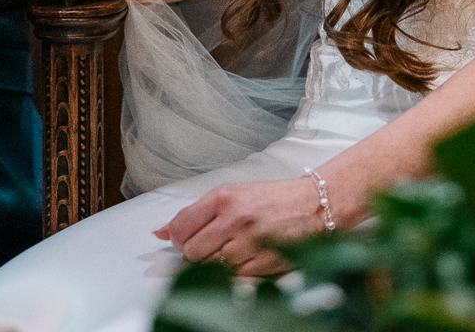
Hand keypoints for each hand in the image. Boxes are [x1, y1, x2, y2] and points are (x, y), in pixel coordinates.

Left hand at [153, 177, 324, 275]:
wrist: (316, 205)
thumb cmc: (273, 199)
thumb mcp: (231, 195)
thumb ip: (194, 213)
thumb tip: (159, 231)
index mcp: (223, 197)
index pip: (179, 227)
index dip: (178, 238)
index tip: (186, 239)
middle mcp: (234, 218)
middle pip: (190, 251)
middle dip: (196, 253)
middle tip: (212, 245)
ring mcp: (249, 243)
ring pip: (210, 268)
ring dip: (216, 265)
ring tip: (232, 251)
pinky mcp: (263, 263)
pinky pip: (232, 279)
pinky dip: (234, 274)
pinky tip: (245, 259)